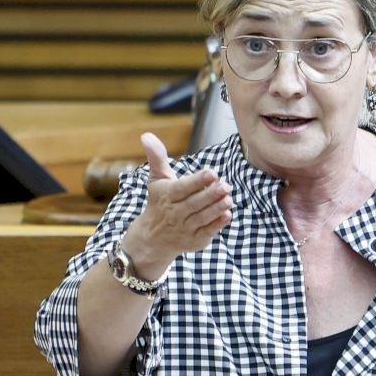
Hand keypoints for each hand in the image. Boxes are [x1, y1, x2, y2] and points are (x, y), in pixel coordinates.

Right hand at [120, 132, 232, 277]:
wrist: (152, 238)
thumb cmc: (159, 202)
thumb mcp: (157, 180)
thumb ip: (157, 158)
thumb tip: (146, 135)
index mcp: (167, 196)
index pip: (183, 188)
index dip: (197, 181)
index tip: (211, 173)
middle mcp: (174, 213)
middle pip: (195, 203)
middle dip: (211, 194)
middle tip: (226, 185)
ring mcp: (184, 229)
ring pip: (202, 217)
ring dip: (216, 208)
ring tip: (229, 198)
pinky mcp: (194, 240)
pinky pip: (207, 232)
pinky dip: (217, 224)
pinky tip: (227, 214)